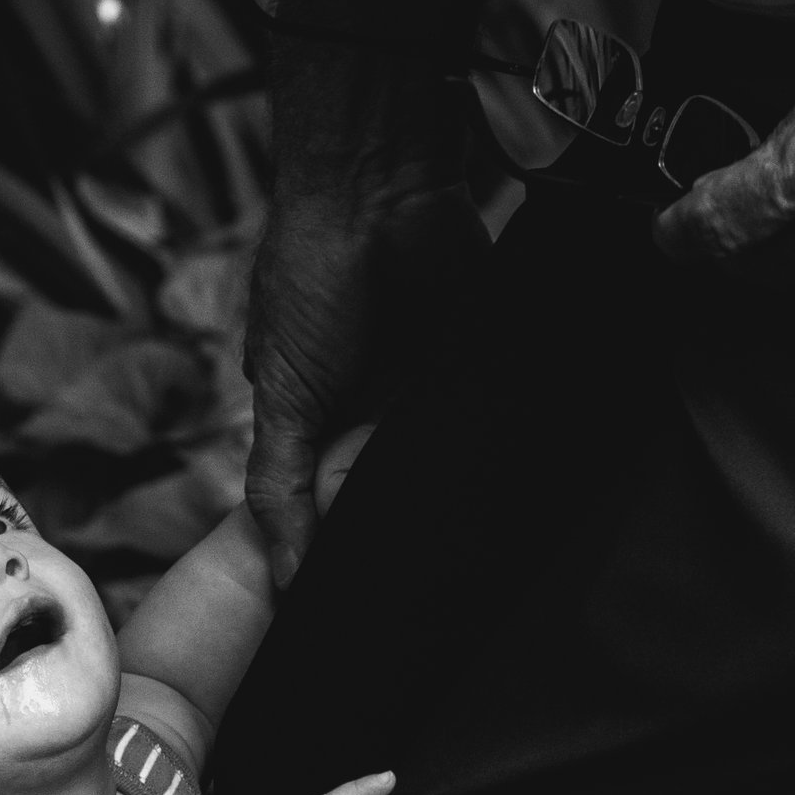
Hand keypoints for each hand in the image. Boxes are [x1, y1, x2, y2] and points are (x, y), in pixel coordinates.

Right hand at [243, 41, 482, 585]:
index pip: (337, 501)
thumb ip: (280, 488)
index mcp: (320, 418)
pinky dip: (500, 447)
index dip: (352, 548)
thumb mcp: (282, 400)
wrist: (381, 189)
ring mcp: (432, 385)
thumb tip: (288, 578)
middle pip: (397, 488)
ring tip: (477, 555)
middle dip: (408, 527)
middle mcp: (377, 405)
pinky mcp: (481, 363)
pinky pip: (495, 419)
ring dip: (457, 492)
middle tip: (432, 592)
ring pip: (448, 463)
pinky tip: (514, 490)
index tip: (370, 605)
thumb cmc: (311, 280)